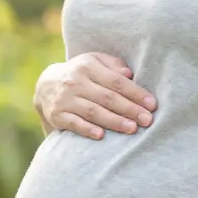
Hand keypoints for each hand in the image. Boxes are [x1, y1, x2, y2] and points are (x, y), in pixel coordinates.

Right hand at [34, 54, 156, 138]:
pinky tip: (101, 136)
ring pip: (93, 111)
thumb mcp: (93, 62)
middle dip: (130, 109)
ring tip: (132, 128)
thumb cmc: (80, 74)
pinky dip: (87, 129)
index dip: (135, 93)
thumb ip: (113, 65)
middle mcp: (75, 82)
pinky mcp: (57, 115)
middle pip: (107, 97)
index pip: (116, 81)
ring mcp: (65, 99)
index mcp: (88, 66)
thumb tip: (129, 74)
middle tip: (147, 120)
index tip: (152, 104)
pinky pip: (74, 123)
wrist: (45, 86)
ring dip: (114, 121)